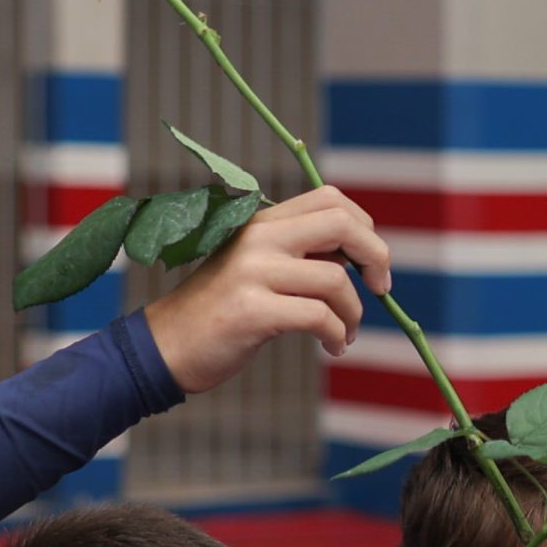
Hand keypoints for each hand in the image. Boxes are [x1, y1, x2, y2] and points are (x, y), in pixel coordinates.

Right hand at [143, 186, 392, 393]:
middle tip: (379, 288)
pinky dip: (337, 335)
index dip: (365, 228)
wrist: (166, 346)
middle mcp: (258, 238)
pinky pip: (319, 316)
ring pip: (335, 280)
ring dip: (354, 313)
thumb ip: (301, 254)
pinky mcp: (251, 310)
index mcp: (262, 223)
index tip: (370, 263)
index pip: (331, 199)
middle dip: (376, 256)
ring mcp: (252, 272)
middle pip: (341, 224)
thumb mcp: (258, 268)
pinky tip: (333, 346)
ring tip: (346, 334)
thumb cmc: (221, 310)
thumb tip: (361, 257)